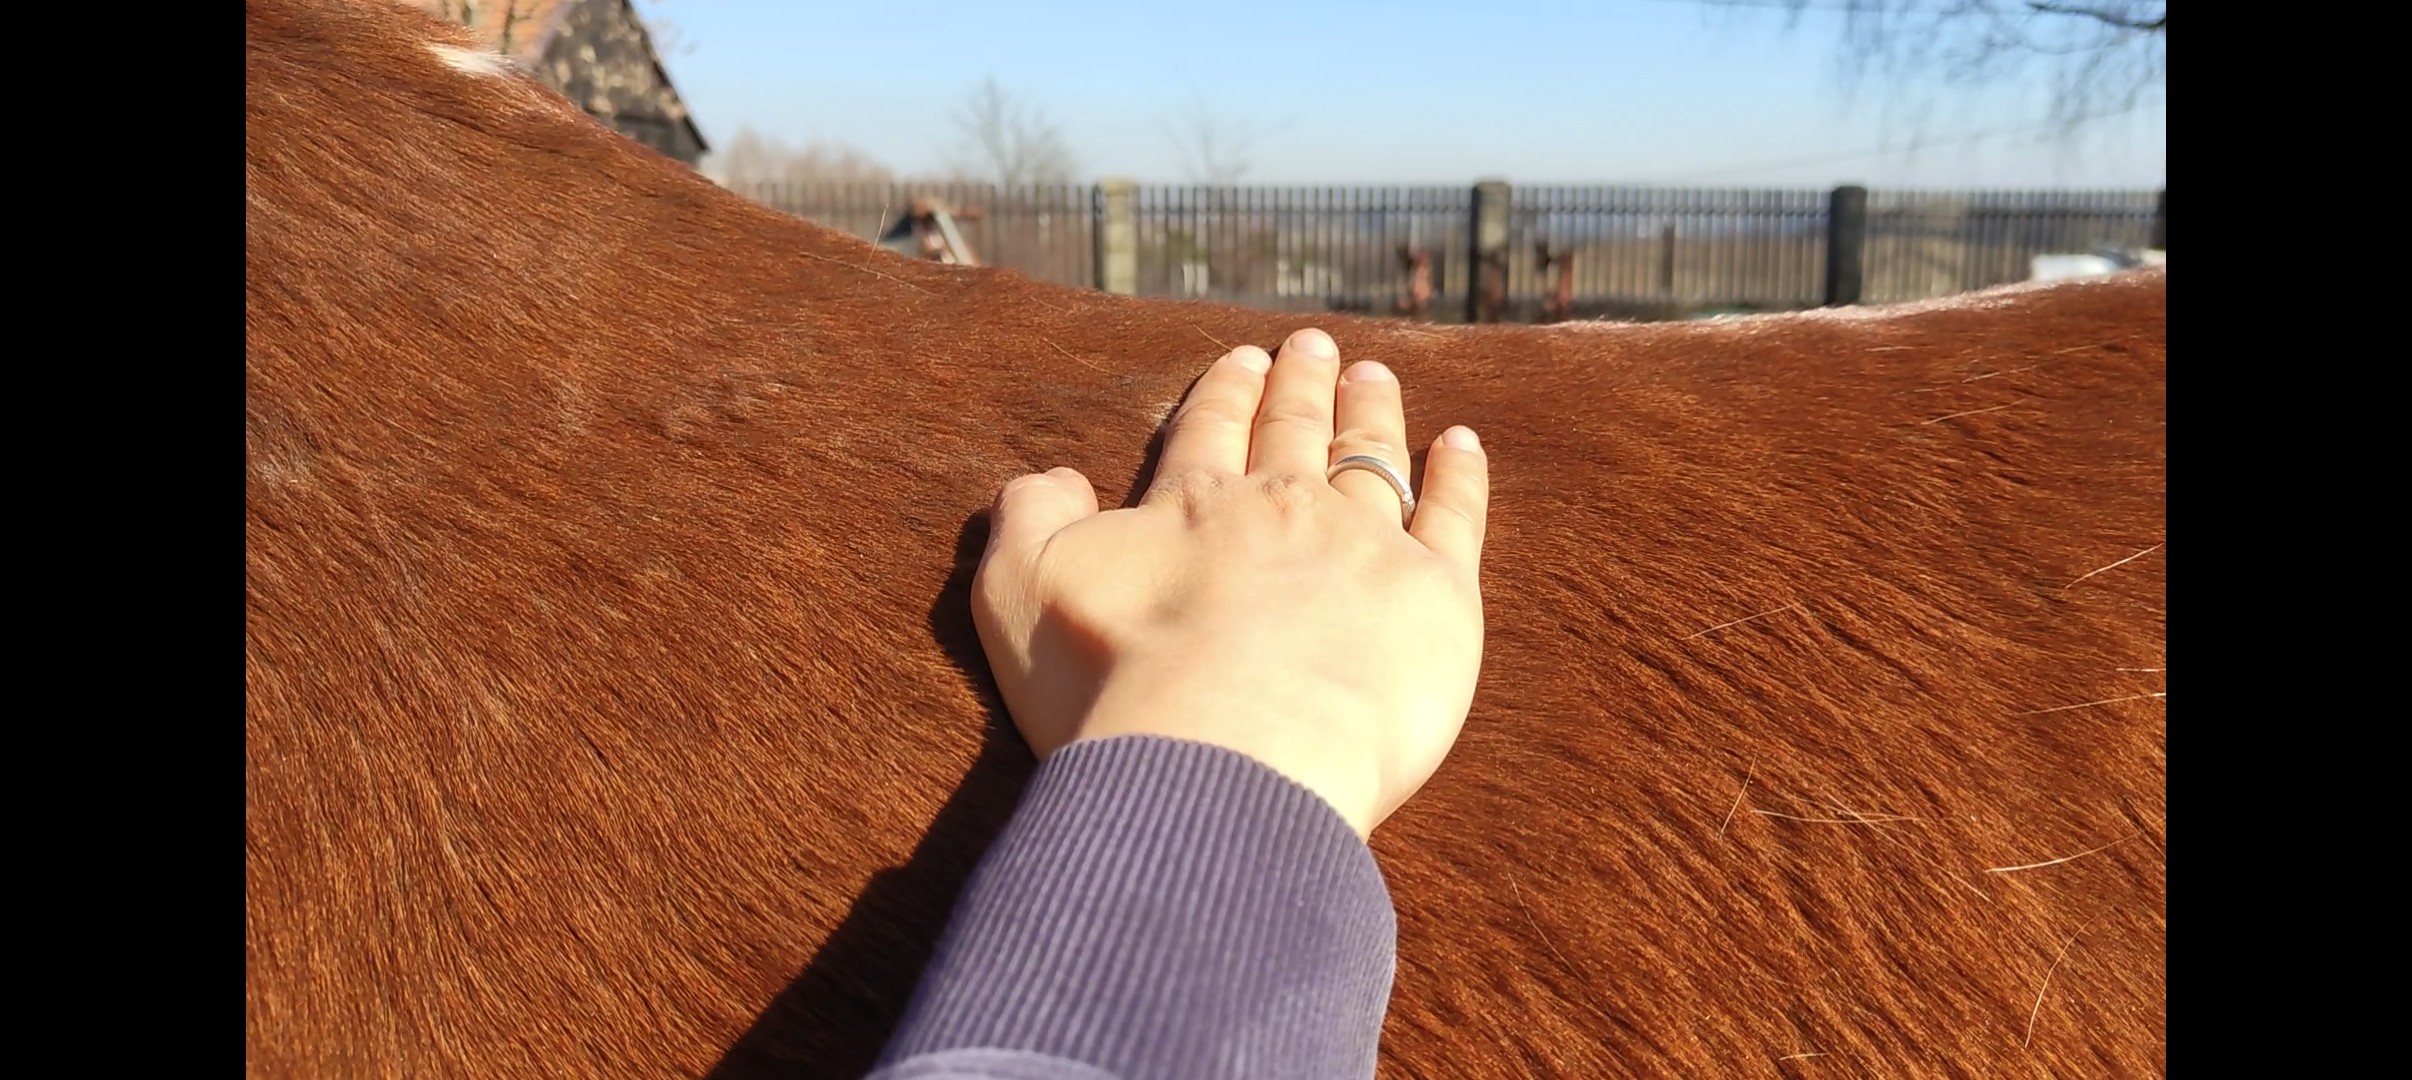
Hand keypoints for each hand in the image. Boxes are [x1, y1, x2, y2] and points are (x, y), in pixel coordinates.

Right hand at [971, 328, 1488, 838]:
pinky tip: (1462, 445)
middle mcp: (1282, 508)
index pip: (1210, 433)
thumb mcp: (1017, 594)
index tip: (1243, 360)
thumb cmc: (1111, 690)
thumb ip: (1027, 521)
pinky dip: (1461, 476)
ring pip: (1372, 456)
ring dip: (1373, 410)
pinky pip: (1454, 517)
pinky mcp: (1436, 598)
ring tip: (1375, 376)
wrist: (1224, 761)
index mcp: (1192, 508)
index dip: (1227, 394)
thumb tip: (1052, 477)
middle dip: (1302, 384)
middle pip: (1295, 430)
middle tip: (1313, 345)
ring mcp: (1365, 546)